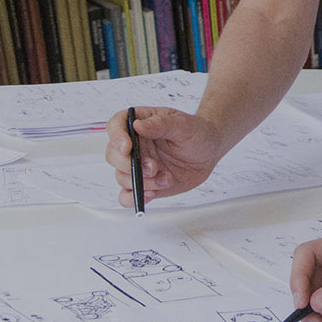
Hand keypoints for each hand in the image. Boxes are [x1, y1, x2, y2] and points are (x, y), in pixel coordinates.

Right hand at [104, 107, 223, 205]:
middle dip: (129, 165)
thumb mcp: (183, 124)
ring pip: (122, 176)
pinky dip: (133, 198)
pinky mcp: (144, 183)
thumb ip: (161, 124)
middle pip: (113, 155)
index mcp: (140, 123)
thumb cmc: (196, 132)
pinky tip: (150, 195)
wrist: (208, 152)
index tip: (127, 147)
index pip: (116, 125)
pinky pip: (126, 195)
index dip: (116, 136)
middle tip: (153, 168)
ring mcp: (137, 165)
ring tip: (166, 178)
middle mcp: (134, 145)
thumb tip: (138, 125)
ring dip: (141, 182)